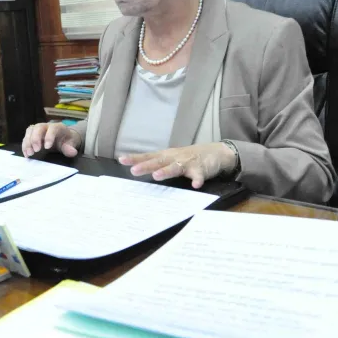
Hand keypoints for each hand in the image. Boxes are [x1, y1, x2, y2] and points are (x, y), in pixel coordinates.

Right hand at [22, 123, 81, 157]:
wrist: (63, 137)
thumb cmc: (67, 140)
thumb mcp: (71, 144)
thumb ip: (70, 148)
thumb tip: (72, 152)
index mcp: (58, 127)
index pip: (53, 128)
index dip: (49, 136)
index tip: (47, 147)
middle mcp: (47, 126)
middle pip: (38, 127)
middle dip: (35, 138)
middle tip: (36, 150)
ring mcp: (38, 129)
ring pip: (30, 131)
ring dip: (28, 142)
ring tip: (29, 153)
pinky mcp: (32, 134)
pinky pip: (26, 137)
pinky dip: (25, 145)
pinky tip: (26, 154)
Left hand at [118, 143, 237, 188]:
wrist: (216, 152)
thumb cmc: (188, 157)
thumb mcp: (171, 158)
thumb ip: (158, 164)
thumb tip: (137, 169)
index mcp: (166, 156)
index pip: (148, 156)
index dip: (135, 158)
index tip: (121, 160)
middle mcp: (175, 158)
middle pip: (158, 161)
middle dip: (146, 165)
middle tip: (134, 170)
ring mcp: (188, 163)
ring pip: (175, 167)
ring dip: (166, 171)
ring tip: (157, 176)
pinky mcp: (201, 169)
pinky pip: (199, 175)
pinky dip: (197, 180)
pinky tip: (195, 185)